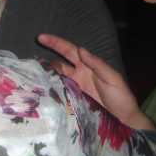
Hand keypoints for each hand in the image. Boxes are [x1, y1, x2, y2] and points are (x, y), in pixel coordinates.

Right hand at [38, 34, 152, 129]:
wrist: (124, 118)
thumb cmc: (121, 96)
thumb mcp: (112, 78)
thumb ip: (98, 64)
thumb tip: (81, 50)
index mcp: (89, 65)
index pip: (71, 50)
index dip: (56, 43)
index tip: (42, 37)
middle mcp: (80, 73)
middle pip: (61, 60)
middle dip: (48, 53)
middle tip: (32, 50)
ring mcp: (76, 86)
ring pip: (58, 75)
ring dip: (47, 71)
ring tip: (32, 70)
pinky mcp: (74, 99)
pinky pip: (60, 90)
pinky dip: (51, 87)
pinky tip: (42, 87)